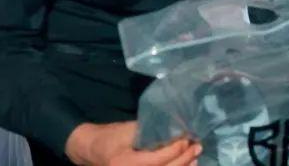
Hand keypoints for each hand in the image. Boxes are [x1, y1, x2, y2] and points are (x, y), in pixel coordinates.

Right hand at [65, 122, 199, 165]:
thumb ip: (149, 130)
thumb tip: (176, 127)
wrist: (91, 150)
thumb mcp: (127, 130)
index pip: (157, 160)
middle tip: (197, 147)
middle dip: (183, 160)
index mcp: (125, 163)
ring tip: (195, 157)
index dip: (175, 150)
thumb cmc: (109, 137)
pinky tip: (185, 165)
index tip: (187, 139)